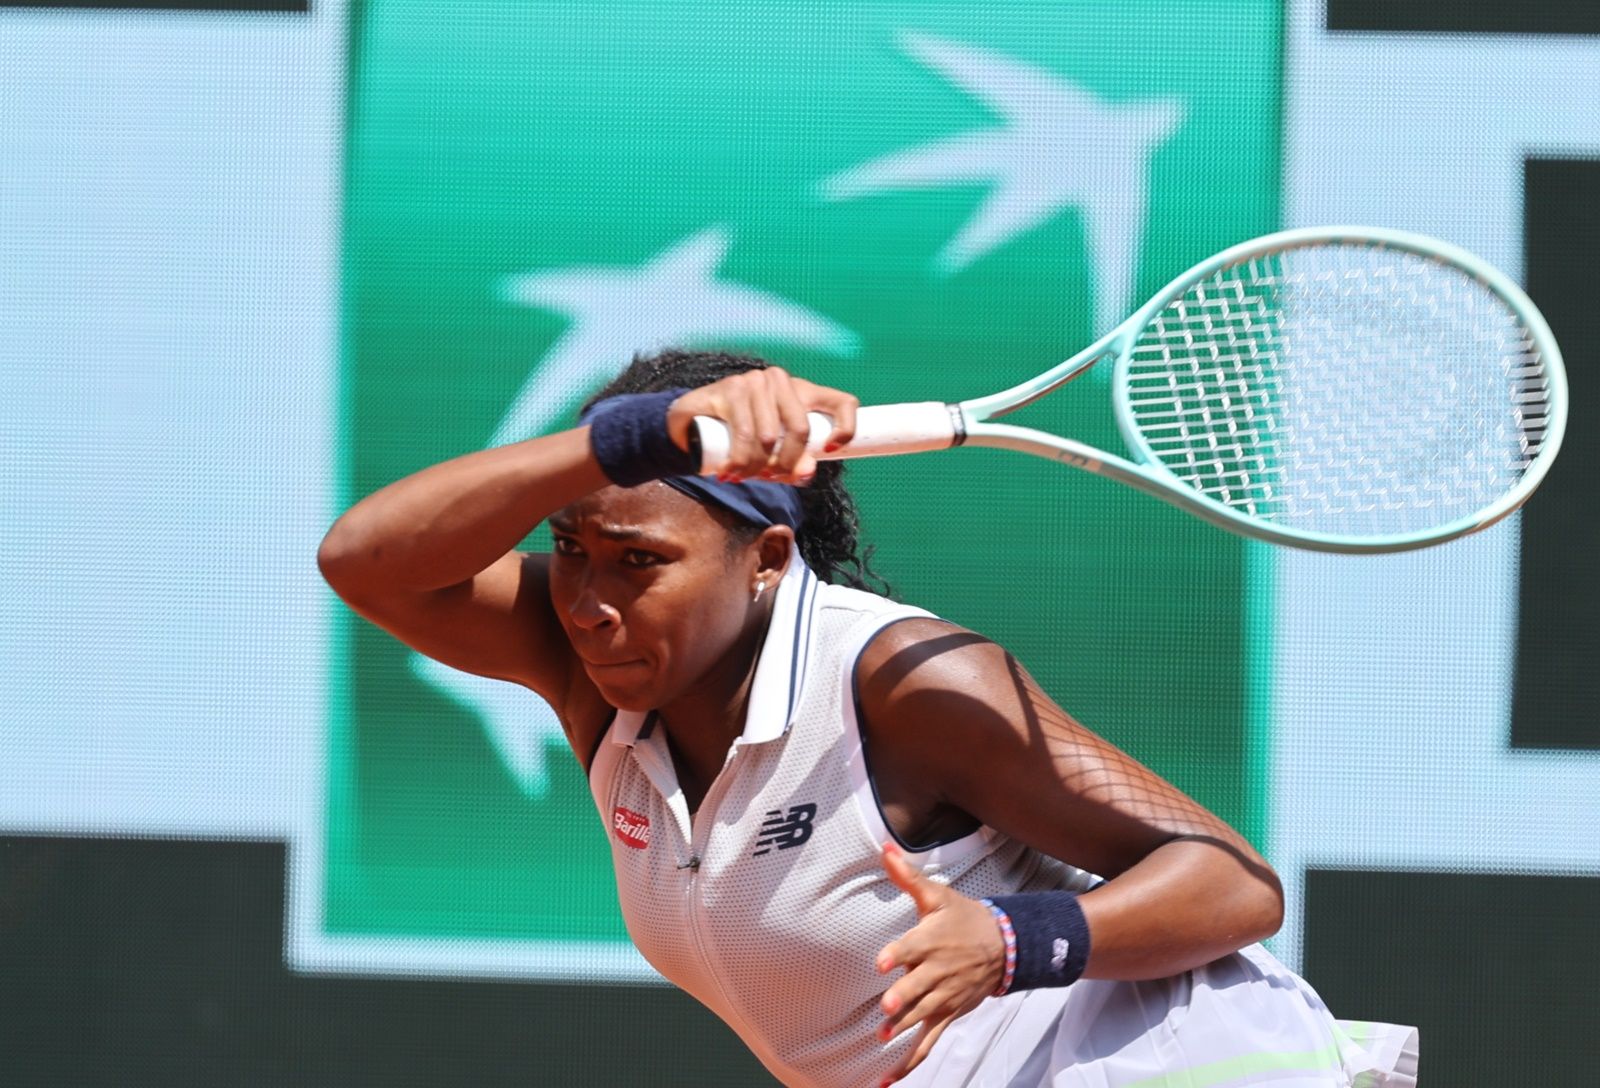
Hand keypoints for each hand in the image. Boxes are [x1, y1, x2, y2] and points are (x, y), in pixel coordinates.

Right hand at [664, 367, 858, 483]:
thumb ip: (794, 465)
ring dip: (756, 467)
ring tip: (742, 476)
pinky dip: (739, 462)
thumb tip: (807, 472)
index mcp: (803, 393)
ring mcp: (756, 381)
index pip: (843, 402)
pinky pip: (745, 435)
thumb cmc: (739, 437)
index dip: (846, 427)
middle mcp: (782, 380)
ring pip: (769, 437)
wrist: (692, 424)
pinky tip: (729, 472)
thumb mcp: (772, 453)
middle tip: (767, 479)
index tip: (831, 450)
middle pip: (800, 429)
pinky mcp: (732, 388)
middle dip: (785, 464)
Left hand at [874, 843, 1005, 1083]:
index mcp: (931, 940)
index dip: (897, 954)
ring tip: (884, 1037)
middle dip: (903, 997)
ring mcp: (943, 997)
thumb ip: (907, 876)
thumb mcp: (938, 895)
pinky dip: (908, 1064)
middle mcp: (937, 971)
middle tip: (887, 1006)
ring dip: (903, 1026)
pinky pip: (927, 1043)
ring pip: (921, 1015)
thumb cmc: (964, 917)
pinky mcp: (947, 1015)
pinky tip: (886, 1081)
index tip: (881, 962)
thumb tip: (883, 849)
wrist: (1006, 945)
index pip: (912, 947)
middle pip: (917, 986)